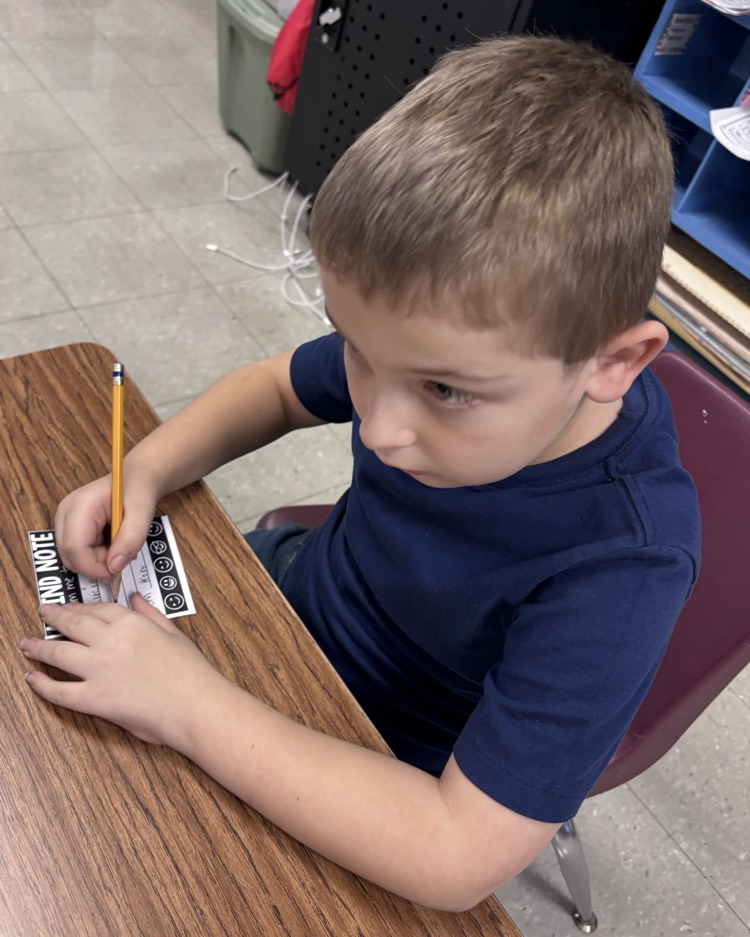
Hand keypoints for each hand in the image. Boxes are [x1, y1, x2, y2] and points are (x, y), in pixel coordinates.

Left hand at [21, 594, 223, 746]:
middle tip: (43, 613)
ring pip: (58, 653)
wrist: (194, 705)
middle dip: (53, 617)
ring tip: (27, 644)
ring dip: (38, 647)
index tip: (71, 607)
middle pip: (72, 624)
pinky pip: (60, 691)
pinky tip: (32, 679)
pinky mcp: (94, 699)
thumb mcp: (173, 633)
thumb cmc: (191, 672)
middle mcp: (110, 642)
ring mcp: (99, 670)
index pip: (98, 609)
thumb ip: (150, 613)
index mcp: (131, 624)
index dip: (80, 607)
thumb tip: (135, 598)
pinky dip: (43, 685)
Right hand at [55, 468, 158, 580]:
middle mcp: (65, 512)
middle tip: (121, 556)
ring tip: (118, 544)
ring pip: (73, 557)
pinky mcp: (69, 527)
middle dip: (96, 564)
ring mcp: (64, 520)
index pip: (74, 547)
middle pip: (70, 555)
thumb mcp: (142, 514)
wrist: (136, 478)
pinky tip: (111, 542)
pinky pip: (77, 552)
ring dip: (97, 560)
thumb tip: (114, 567)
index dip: (93, 567)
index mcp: (80, 505)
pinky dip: (96, 555)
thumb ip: (130, 540)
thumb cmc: (138, 490)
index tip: (115, 573)